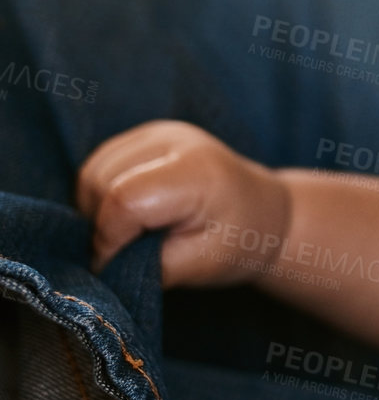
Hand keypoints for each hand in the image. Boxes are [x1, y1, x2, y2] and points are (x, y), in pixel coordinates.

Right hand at [76, 119, 289, 285]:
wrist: (264, 210)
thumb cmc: (239, 240)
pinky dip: (100, 192)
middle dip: (101, 224)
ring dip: (96, 208)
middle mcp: (175, 140)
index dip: (109, 239)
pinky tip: (127, 212)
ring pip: (93, 172)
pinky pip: (99, 164)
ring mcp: (158, 132)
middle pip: (102, 182)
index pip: (126, 199)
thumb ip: (149, 266)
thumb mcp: (201, 265)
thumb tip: (103, 265)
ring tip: (130, 232)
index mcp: (197, 171)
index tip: (111, 266)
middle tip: (126, 250)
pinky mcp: (145, 135)